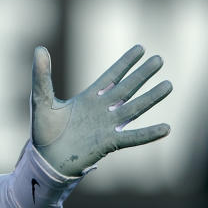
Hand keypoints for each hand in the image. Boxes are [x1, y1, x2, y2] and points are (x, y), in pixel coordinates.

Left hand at [31, 45, 171, 176]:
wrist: (45, 159)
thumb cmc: (43, 131)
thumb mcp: (40, 99)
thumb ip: (41, 75)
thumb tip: (39, 48)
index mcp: (88, 98)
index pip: (111, 76)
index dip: (126, 63)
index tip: (140, 48)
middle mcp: (102, 110)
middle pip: (127, 88)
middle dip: (143, 74)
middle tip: (160, 59)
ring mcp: (107, 126)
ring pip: (134, 108)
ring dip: (151, 97)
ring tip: (168, 85)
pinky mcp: (108, 143)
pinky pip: (132, 137)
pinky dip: (148, 133)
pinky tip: (166, 128)